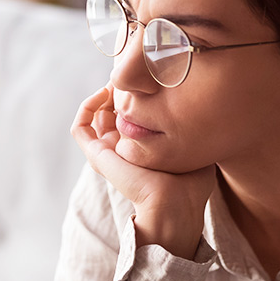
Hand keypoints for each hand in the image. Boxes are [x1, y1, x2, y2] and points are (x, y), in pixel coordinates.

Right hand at [71, 85, 215, 258]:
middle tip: (132, 76)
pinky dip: (87, 107)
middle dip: (119, 91)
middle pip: (111, 113)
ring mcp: (108, 153)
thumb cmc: (192, 184)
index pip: (130, 117)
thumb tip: (200, 107)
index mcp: (142, 150)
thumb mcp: (194, 147)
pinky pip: (80, 128)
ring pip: (94, 117)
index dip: (136, 96)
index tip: (149, 81)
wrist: (176, 204)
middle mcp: (123, 151)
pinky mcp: (98, 156)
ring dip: (102, 95)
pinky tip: (104, 93)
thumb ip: (190, 130)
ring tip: (118, 81)